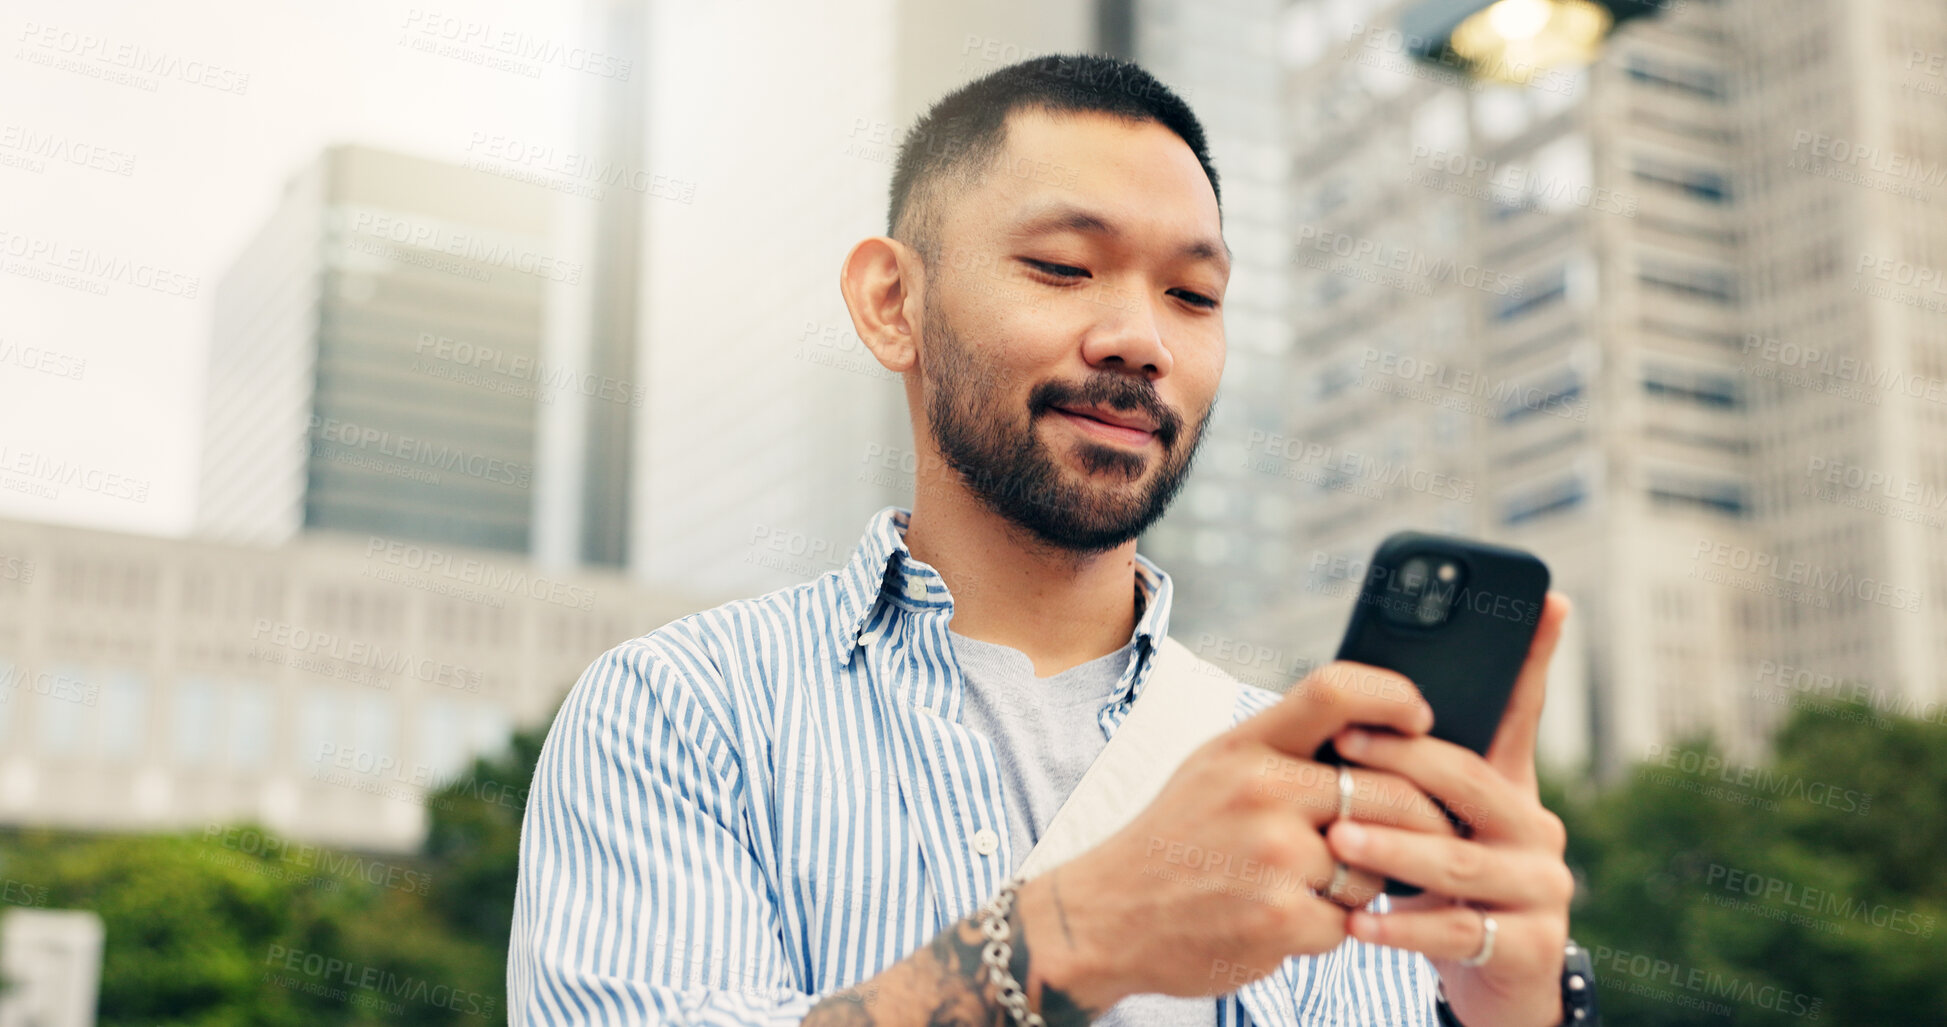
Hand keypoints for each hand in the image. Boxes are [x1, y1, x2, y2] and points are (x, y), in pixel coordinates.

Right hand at [1023, 660, 1456, 1008]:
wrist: (1107, 915)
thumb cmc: (1175, 839)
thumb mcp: (1215, 768)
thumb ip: (1285, 747)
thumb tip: (1374, 730)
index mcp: (1246, 745)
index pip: (1335, 691)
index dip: (1394, 696)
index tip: (1420, 717)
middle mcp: (1261, 791)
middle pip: (1390, 791)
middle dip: (1421, 820)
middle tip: (1430, 834)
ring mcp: (1272, 856)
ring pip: (1375, 866)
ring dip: (1363, 883)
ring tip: (1317, 883)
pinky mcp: (1280, 917)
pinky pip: (1347, 922)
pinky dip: (1330, 927)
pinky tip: (1289, 919)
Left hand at [1322, 592, 1574, 1026]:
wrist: (1491, 985)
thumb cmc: (1445, 887)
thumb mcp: (1436, 823)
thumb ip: (1412, 769)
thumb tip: (1356, 702)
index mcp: (1509, 788)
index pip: (1520, 712)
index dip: (1534, 657)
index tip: (1549, 601)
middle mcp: (1537, 828)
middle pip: (1473, 783)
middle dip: (1405, 762)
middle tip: (1344, 747)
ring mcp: (1542, 889)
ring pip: (1461, 861)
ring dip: (1393, 847)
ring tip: (1338, 836)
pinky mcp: (1531, 948)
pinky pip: (1458, 932)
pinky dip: (1403, 927)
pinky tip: (1357, 922)